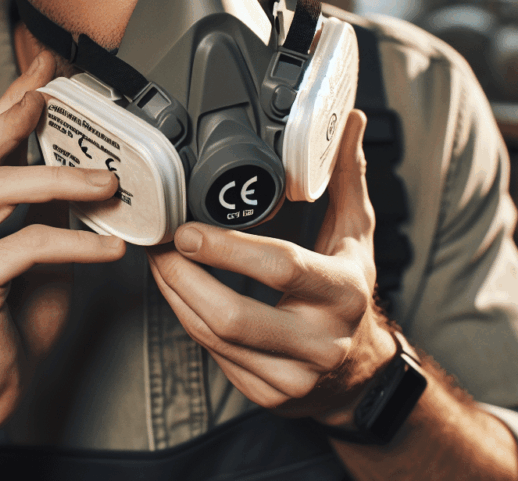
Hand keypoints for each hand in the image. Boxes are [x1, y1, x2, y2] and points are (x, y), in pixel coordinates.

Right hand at [0, 51, 125, 436]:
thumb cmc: (10, 323)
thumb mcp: (38, 257)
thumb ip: (52, 217)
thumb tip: (90, 183)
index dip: (12, 102)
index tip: (42, 70)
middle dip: (25, 112)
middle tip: (63, 93)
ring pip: (5, 187)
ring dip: (64, 179)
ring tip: (109, 182)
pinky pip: (27, 244)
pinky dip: (76, 243)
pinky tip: (110, 250)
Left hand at [147, 110, 395, 424]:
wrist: (359, 372)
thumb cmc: (351, 290)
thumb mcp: (356, 233)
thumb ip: (347, 176)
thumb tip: (351, 121)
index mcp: (342, 291)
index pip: (280, 268)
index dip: (227, 250)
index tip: (187, 230)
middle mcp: (320, 341)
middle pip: (233, 316)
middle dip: (182, 278)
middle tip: (158, 244)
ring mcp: (293, 376)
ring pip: (214, 338)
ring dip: (175, 296)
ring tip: (159, 261)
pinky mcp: (267, 395)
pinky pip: (213, 356)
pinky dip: (187, 320)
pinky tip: (178, 292)